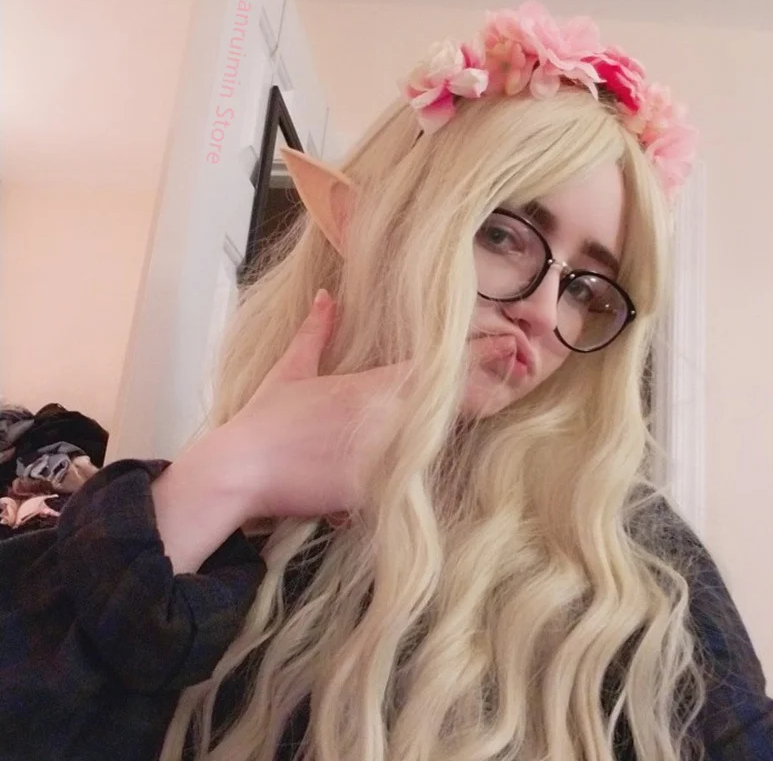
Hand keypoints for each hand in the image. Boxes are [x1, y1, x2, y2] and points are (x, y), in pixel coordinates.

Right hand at [152, 290, 514, 571]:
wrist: (241, 471)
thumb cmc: (266, 419)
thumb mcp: (290, 369)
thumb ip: (314, 331)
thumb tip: (324, 296)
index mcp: (372, 385)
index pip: (438, 367)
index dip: (479, 355)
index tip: (509, 345)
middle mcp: (388, 418)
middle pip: (454, 403)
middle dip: (485, 387)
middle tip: (516, 369)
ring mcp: (387, 457)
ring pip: (441, 439)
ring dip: (461, 422)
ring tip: (495, 398)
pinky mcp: (378, 492)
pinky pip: (416, 479)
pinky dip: (427, 466)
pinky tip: (439, 456)